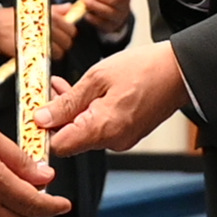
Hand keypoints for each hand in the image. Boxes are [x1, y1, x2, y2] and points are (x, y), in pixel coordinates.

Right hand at [0, 4, 77, 59]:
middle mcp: (47, 28)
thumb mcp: (37, 8)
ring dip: (55, 52)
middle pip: (67, 42)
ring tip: (48, 49)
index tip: (64, 35)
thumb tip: (68, 7)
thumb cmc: (16, 17)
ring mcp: (41, 40)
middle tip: (57, 43)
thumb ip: (55, 9)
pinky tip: (40, 53)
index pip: (71, 30)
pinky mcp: (33, 51)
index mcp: (50, 17)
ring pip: (59, 52)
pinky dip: (45, 57)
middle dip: (64, 44)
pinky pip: (47, 58)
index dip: (69, 34)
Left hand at [36, 42, 189, 156]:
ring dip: (72, 110)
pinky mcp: (128, 133)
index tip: (36, 111)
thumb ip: (67, 101)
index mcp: (103, 129)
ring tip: (64, 84)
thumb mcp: (97, 78)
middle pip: (71, 138)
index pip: (60, 147)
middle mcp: (113, 142)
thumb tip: (41, 118)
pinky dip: (89, 111)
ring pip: (84, 130)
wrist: (179, 70)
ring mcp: (122, 139)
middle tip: (49, 89)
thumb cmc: (143, 69)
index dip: (45, 130)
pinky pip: (100, 126)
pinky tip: (85, 91)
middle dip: (58, 115)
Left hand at [79, 0, 132, 34]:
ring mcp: (118, 17)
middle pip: (114, 0)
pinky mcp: (110, 27)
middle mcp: (124, 5)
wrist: (112, 12)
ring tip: (85, 0)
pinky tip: (87, 13)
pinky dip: (93, 18)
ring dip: (95, 6)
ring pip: (108, 13)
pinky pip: (102, 24)